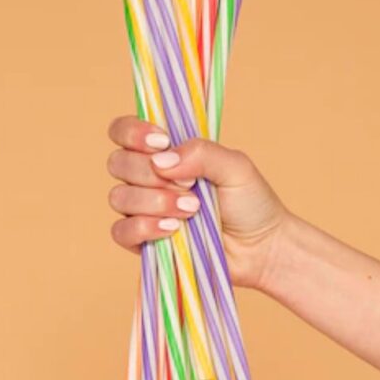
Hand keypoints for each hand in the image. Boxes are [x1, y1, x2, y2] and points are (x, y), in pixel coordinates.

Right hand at [106, 115, 290, 289]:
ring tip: (191, 210)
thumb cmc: (250, 202)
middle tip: (189, 184)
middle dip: (149, 172)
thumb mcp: (235, 166)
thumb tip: (161, 160)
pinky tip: (173, 230)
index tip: (161, 141)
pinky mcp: (141, 241)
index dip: (132, 132)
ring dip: (155, 201)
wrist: (261, 248)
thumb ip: (201, 152)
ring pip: (119, 197)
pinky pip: (121, 231)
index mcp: (164, 151)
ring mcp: (141, 210)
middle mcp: (146, 177)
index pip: (123, 131)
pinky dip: (145, 228)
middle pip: (117, 163)